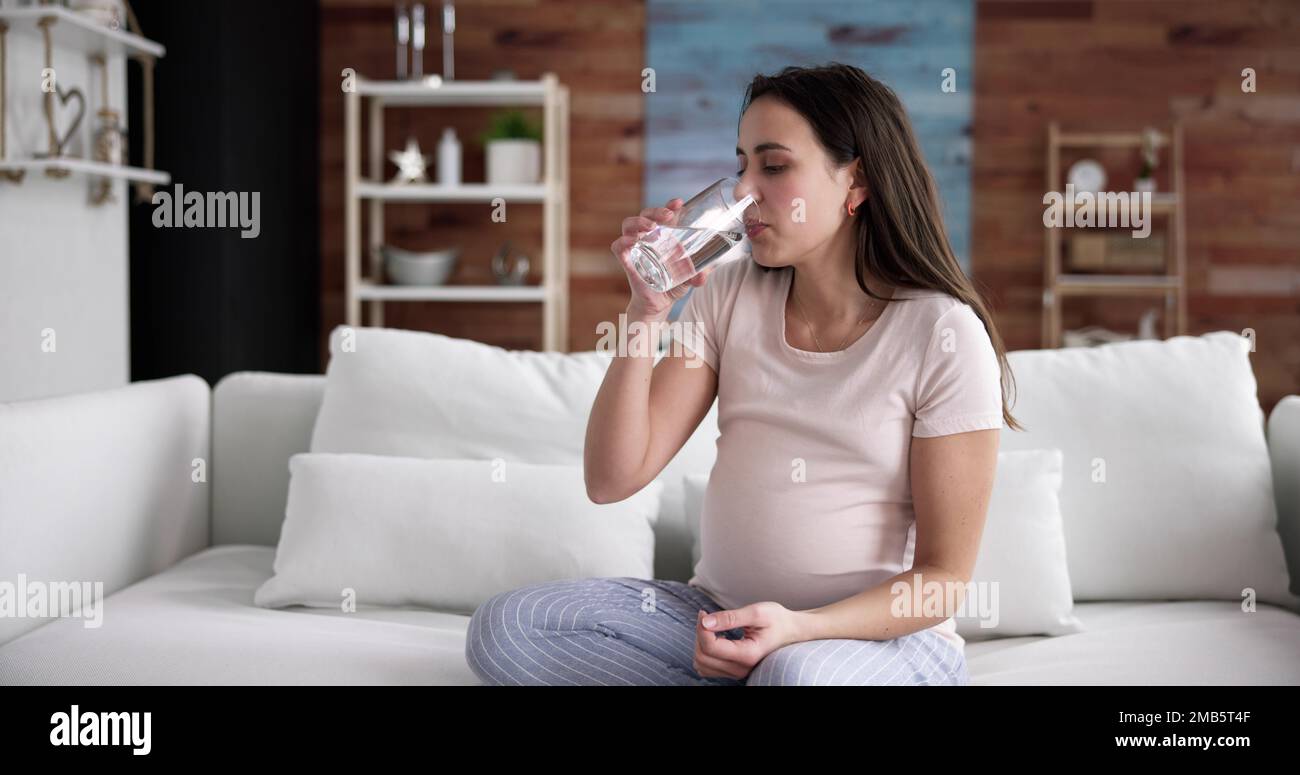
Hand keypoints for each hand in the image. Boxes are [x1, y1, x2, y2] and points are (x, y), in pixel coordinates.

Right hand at [611, 197, 714, 319]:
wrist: (658, 305)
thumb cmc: (674, 285)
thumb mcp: (690, 279)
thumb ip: (698, 276)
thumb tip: (703, 275)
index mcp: (664, 236)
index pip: (664, 214)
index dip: (669, 205)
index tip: (678, 202)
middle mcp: (648, 238)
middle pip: (645, 215)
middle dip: (655, 211)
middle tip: (668, 215)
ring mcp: (636, 248)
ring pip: (629, 225)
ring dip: (639, 221)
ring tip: (652, 227)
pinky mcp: (627, 261)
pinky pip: (618, 247)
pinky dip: (622, 242)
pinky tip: (632, 242)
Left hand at [692, 602, 805, 679]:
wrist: (792, 631)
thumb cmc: (777, 620)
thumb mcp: (756, 612)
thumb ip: (730, 618)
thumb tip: (705, 622)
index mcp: (748, 654)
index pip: (710, 646)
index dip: (701, 627)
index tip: (704, 612)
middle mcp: (741, 668)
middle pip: (702, 657)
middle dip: (699, 635)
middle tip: (707, 617)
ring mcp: (737, 672)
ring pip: (702, 665)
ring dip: (700, 644)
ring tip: (712, 628)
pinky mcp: (734, 671)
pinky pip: (707, 667)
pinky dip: (705, 652)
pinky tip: (715, 638)